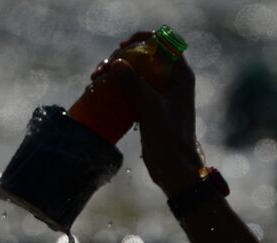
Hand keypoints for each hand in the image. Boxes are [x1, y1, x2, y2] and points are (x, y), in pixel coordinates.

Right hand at [91, 31, 205, 195]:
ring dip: (115, 72)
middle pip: (145, 56)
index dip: (143, 39)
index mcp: (181, 76)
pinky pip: (131, 89)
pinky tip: (100, 90)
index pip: (164, 43)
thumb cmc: (170, 138)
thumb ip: (135, 83)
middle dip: (121, 58)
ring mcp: (161, 95)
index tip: (122, 46)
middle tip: (102, 69)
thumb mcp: (151, 108)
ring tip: (95, 79)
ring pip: (135, 73)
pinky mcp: (150, 108)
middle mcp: (172, 81)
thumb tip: (116, 63)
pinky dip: (116, 87)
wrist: (175, 169)